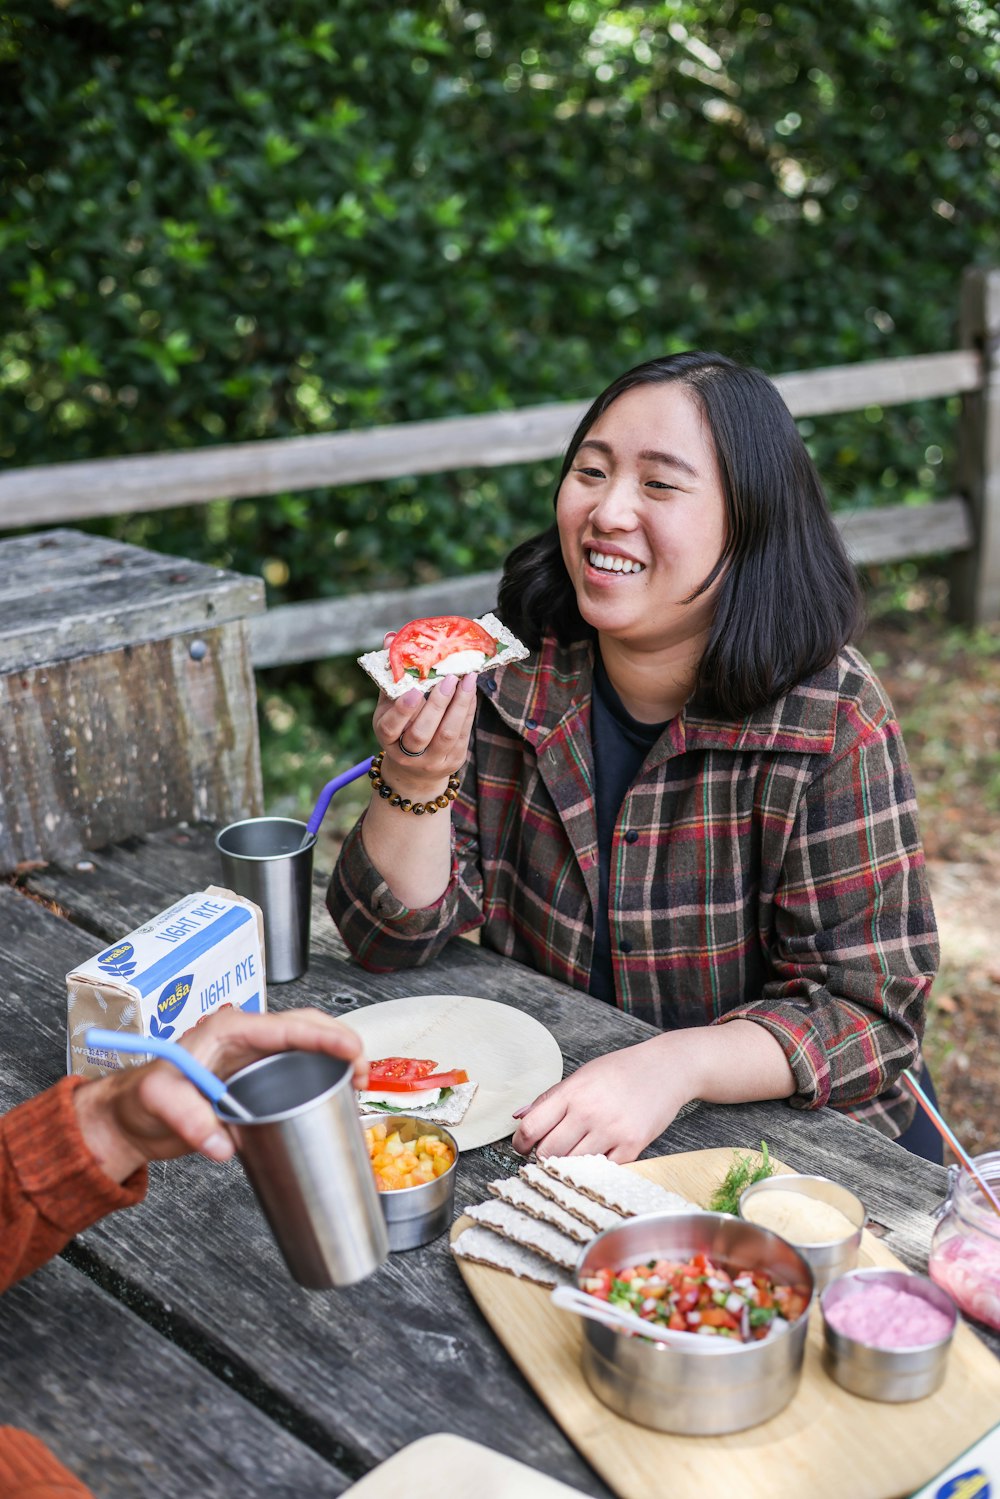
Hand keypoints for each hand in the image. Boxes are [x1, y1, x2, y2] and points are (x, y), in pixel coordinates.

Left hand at [74, 1007, 366, 1182]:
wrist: (131, 1116)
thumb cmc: (141, 1099)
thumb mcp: (159, 1103)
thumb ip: (190, 1121)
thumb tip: (224, 1145)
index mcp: (229, 1030)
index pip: (288, 1027)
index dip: (326, 1037)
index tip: (353, 1051)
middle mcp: (246, 1037)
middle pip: (307, 1028)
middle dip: (342, 1043)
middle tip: (363, 1073)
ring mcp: (254, 1057)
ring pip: (308, 1045)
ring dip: (338, 1057)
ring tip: (359, 1085)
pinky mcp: (257, 1078)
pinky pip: (298, 1068)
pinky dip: (324, 1075)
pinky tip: (338, 1093)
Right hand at [372, 633, 477, 793]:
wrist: (414, 770)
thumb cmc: (400, 728)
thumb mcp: (389, 704)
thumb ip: (392, 674)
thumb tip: (392, 637)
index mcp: (386, 738)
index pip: (390, 727)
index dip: (402, 710)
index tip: (415, 690)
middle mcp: (407, 754)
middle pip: (422, 733)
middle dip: (438, 704)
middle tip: (450, 677)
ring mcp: (431, 761)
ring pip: (447, 734)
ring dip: (460, 704)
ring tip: (468, 679)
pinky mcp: (453, 761)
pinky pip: (463, 734)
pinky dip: (468, 711)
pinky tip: (471, 692)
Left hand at [511, 1022, 796, 1163]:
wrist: (667, 1069)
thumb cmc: (621, 1071)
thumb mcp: (582, 1075)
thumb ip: (549, 1097)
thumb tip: (518, 1116)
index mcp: (573, 1091)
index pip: (532, 1126)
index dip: (520, 1142)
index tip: (522, 1146)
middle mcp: (590, 1111)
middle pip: (548, 1151)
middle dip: (542, 1156)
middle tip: (547, 1152)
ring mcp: (612, 1130)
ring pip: (572, 1164)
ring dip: (566, 1164)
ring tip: (571, 1153)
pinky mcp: (632, 1146)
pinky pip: (601, 1169)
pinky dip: (594, 1166)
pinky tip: (595, 1154)